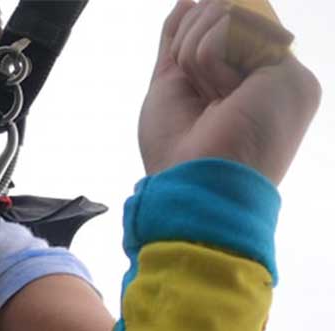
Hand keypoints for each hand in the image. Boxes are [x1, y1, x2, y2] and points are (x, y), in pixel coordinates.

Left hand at [139, 0, 320, 182]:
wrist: (192, 186)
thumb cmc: (177, 151)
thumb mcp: (170, 85)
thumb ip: (180, 40)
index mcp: (250, 77)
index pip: (221, 23)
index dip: (188, 40)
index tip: (184, 78)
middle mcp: (273, 71)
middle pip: (224, 9)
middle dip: (189, 47)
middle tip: (199, 96)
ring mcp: (284, 70)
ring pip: (226, 11)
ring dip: (196, 56)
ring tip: (212, 99)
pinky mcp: (288, 68)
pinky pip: (230, 25)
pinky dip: (208, 61)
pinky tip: (225, 96)